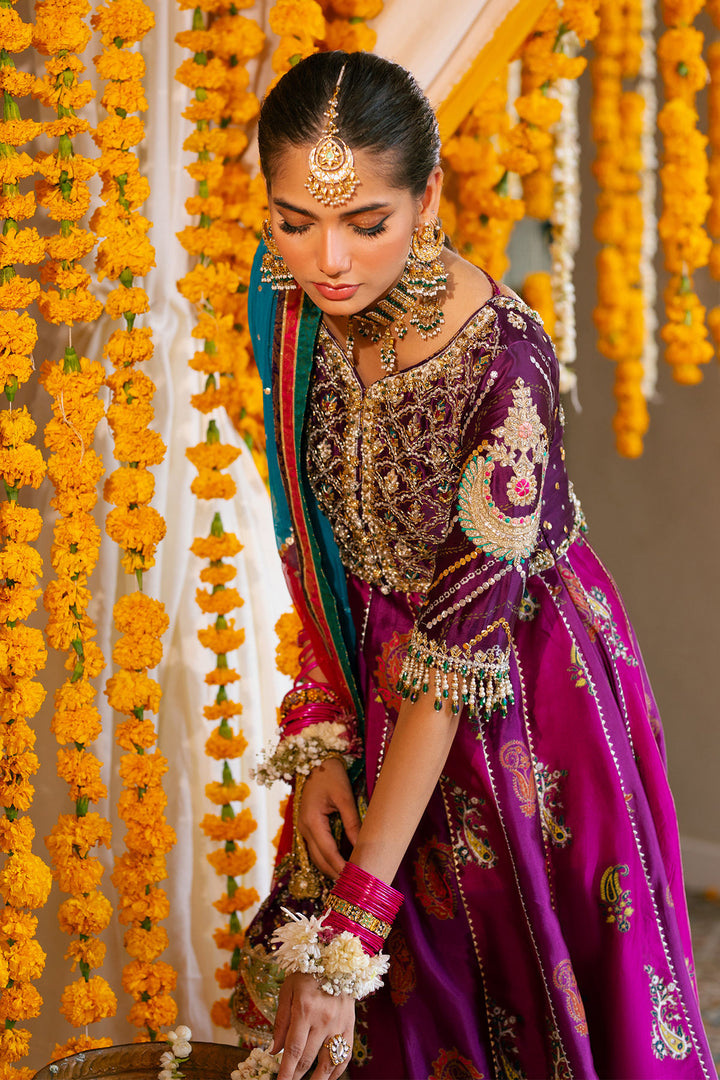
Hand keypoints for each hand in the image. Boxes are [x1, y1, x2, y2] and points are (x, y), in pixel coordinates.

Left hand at [271, 972, 354, 1079]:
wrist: (336, 958)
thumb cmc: (307, 973)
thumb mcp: (287, 991)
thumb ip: (281, 1022)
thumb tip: (274, 1051)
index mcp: (304, 1009)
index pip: (293, 1050)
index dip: (286, 1071)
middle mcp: (323, 1019)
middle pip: (308, 1058)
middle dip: (296, 1076)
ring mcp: (339, 1024)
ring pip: (328, 1062)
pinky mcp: (350, 1025)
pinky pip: (345, 1055)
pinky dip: (336, 1071)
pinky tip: (328, 1077)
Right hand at [298, 757, 360, 877]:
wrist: (315, 760)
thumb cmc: (331, 775)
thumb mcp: (344, 797)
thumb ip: (352, 822)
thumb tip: (361, 846)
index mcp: (312, 821)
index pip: (328, 852)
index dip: (340, 867)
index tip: (353, 880)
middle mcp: (303, 828)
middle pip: (319, 859)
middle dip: (335, 873)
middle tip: (353, 887)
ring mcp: (302, 828)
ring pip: (315, 857)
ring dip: (330, 869)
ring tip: (348, 880)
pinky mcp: (306, 826)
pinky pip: (315, 849)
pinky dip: (326, 859)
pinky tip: (339, 864)